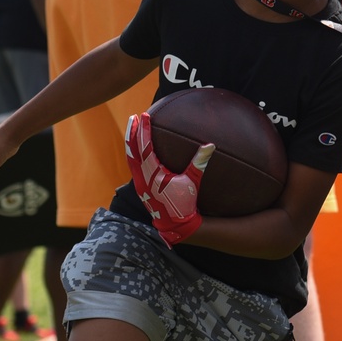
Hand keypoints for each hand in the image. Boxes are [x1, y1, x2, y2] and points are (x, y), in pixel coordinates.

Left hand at [125, 111, 210, 244]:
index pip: (145, 146)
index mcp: (152, 173)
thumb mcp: (192, 182)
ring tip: (133, 129)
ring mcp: (139, 182)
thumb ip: (199, 163)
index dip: (143, 130)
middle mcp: (142, 176)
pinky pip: (133, 165)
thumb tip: (210, 145)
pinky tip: (138, 149)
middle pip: (132, 150)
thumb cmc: (184, 204)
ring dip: (131, 142)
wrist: (174, 224)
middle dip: (132, 132)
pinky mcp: (141, 186)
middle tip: (133, 117)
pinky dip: (134, 153)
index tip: (144, 116)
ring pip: (131, 157)